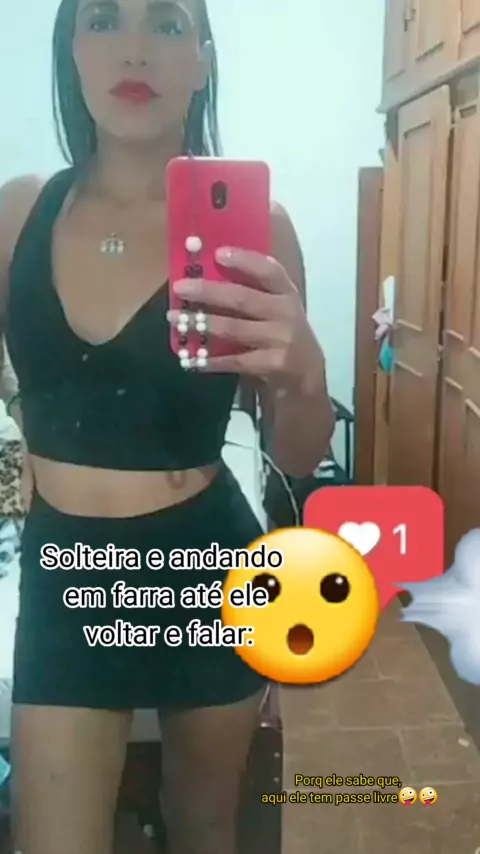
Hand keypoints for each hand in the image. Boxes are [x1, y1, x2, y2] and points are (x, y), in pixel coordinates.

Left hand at [167, 246, 323, 388]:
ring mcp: (279, 340)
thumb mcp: (278, 307)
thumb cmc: (282, 332)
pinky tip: (192, 359)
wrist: (306, 374)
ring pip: (234, 329)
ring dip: (201, 323)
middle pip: (243, 298)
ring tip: (175, 318)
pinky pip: (235, 361)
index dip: (245, 260)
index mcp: (286, 293)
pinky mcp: (271, 365)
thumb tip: (207, 274)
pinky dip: (211, 360)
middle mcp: (285, 314)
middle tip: (180, 287)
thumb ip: (253, 291)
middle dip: (208, 292)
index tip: (217, 253)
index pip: (269, 271)